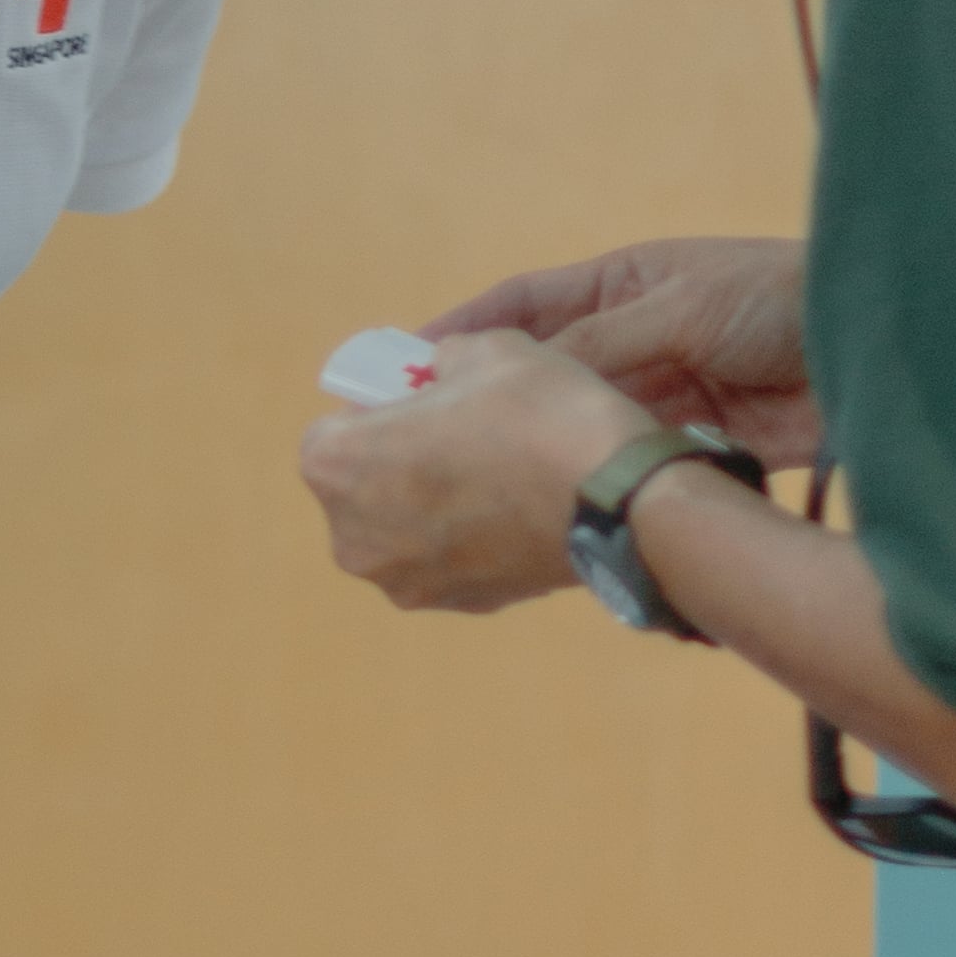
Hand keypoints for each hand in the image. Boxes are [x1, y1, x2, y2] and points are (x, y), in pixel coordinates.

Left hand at [300, 328, 655, 613]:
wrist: (620, 499)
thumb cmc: (536, 411)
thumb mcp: (485, 349)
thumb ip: (444, 359)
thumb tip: (440, 374)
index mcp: (335, 465)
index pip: (336, 430)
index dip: (381, 412)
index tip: (427, 403)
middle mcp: (351, 537)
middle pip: (363, 487)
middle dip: (401, 463)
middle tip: (463, 437)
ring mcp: (403, 582)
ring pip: (406, 529)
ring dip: (435, 505)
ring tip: (500, 476)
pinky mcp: (458, 607)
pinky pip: (450, 560)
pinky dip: (472, 540)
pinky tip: (520, 514)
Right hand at [427, 237, 812, 468]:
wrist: (879, 348)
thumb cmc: (782, 297)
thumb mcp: (680, 306)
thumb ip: (600, 343)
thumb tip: (517, 379)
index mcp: (618, 286)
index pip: (522, 307)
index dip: (461, 331)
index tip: (398, 363)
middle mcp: (628, 343)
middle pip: (539, 374)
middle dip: (484, 401)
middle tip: (421, 437)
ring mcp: (656, 397)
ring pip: (573, 427)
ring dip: (533, 449)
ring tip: (470, 479)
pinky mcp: (686, 447)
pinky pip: (620, 466)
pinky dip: (588, 482)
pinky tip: (548, 504)